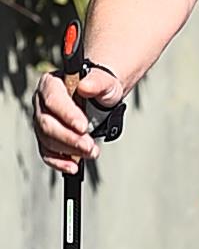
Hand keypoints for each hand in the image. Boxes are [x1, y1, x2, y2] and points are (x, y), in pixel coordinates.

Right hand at [34, 62, 124, 178]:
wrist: (101, 99)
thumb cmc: (101, 87)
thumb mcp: (106, 82)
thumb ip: (98, 82)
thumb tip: (86, 87)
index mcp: (51, 83)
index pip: (53, 100)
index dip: (67, 115)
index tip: (83, 127)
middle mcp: (42, 102)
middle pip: (47, 123)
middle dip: (69, 137)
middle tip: (89, 146)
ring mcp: (43, 121)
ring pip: (47, 140)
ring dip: (69, 150)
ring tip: (91, 152)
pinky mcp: (47, 138)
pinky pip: (47, 153)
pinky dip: (59, 162)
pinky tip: (73, 166)